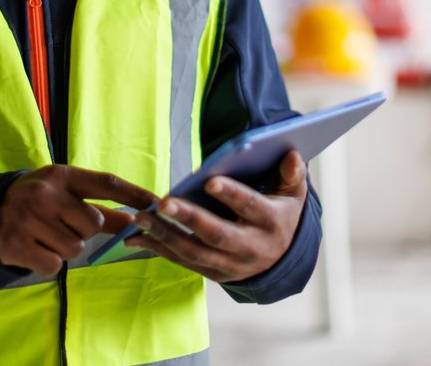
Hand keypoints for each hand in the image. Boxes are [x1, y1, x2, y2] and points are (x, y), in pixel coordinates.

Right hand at [0, 165, 156, 276]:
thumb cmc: (36, 202)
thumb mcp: (63, 193)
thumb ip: (96, 205)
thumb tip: (136, 219)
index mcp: (61, 175)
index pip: (106, 183)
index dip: (134, 194)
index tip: (157, 203)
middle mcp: (45, 193)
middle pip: (93, 224)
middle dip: (85, 231)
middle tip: (64, 225)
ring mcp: (28, 219)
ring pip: (75, 248)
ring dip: (66, 248)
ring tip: (47, 236)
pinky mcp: (15, 244)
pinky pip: (54, 265)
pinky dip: (49, 263)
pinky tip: (35, 248)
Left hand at [126, 150, 307, 282]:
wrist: (283, 258)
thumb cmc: (281, 213)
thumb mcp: (293, 194)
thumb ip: (291, 174)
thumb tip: (293, 156)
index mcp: (270, 223)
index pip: (251, 207)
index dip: (232, 195)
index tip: (210, 181)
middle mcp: (250, 247)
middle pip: (218, 234)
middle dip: (190, 218)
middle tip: (164, 202)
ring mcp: (231, 265)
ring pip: (195, 252)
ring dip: (166, 235)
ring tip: (142, 216)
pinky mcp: (215, 274)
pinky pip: (184, 262)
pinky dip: (160, 250)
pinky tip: (138, 237)